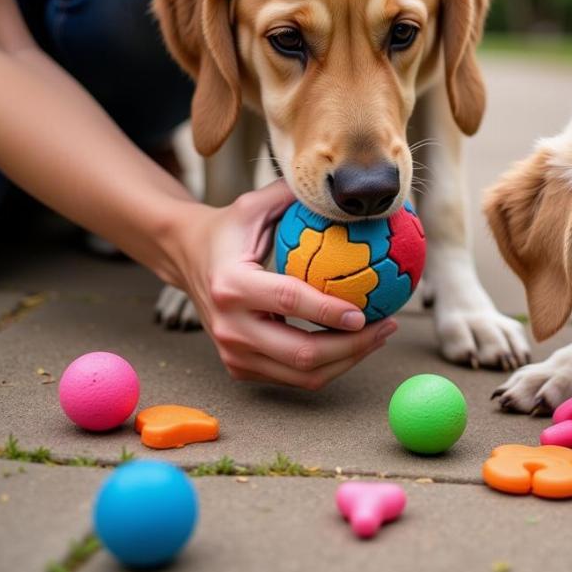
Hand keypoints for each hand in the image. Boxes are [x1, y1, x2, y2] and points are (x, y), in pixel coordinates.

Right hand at [168, 180, 396, 386]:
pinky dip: (329, 365)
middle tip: (386, 325)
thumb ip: (296, 196)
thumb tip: (348, 194)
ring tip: (379, 334)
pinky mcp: (239, 368)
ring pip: (302, 375)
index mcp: (231, 285)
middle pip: (301, 354)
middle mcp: (230, 326)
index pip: (289, 302)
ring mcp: (233, 353)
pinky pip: (294, 377)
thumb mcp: (255, 204)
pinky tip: (355, 342)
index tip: (366, 312)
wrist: (186, 257)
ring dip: (348, 360)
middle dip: (352, 347)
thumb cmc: (228, 227)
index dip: (330, 311)